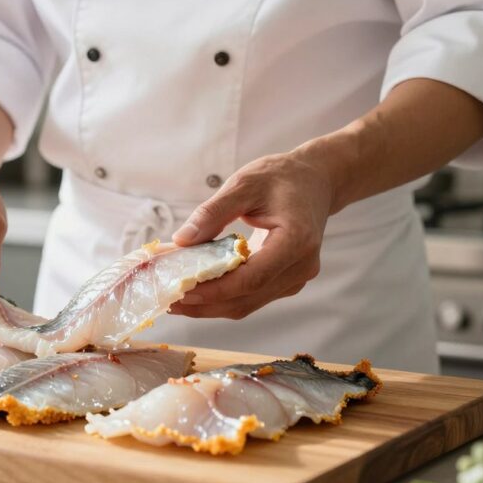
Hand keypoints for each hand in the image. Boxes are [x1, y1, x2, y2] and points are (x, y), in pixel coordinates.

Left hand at [169, 152, 333, 319]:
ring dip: (209, 304)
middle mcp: (301, 266)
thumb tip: (181, 241)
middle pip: (247, 297)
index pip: (253, 277)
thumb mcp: (244, 184)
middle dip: (204, 302)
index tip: (181, 290)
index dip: (215, 289)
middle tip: (167, 298)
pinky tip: (196, 288)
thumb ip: (212, 212)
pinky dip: (222, 296)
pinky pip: (251, 296)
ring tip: (174, 297)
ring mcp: (296, 278)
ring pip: (247, 303)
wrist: (315, 181)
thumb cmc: (281, 177)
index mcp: (296, 240)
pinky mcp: (286, 282)